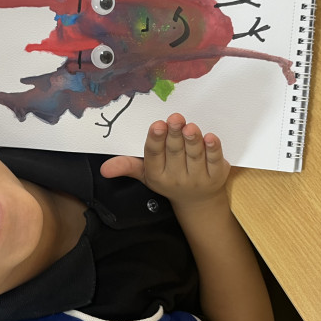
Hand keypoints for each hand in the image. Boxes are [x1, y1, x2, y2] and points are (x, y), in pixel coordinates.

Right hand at [100, 113, 230, 207]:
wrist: (198, 202)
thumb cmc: (169, 179)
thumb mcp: (146, 175)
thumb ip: (127, 166)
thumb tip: (103, 169)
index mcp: (157, 176)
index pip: (154, 156)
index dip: (156, 140)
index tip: (157, 125)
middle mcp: (176, 179)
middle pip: (175, 153)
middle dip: (174, 135)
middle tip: (175, 119)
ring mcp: (198, 179)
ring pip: (194, 156)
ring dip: (193, 141)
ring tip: (190, 126)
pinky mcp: (217, 176)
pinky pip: (215, 161)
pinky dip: (214, 149)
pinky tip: (211, 137)